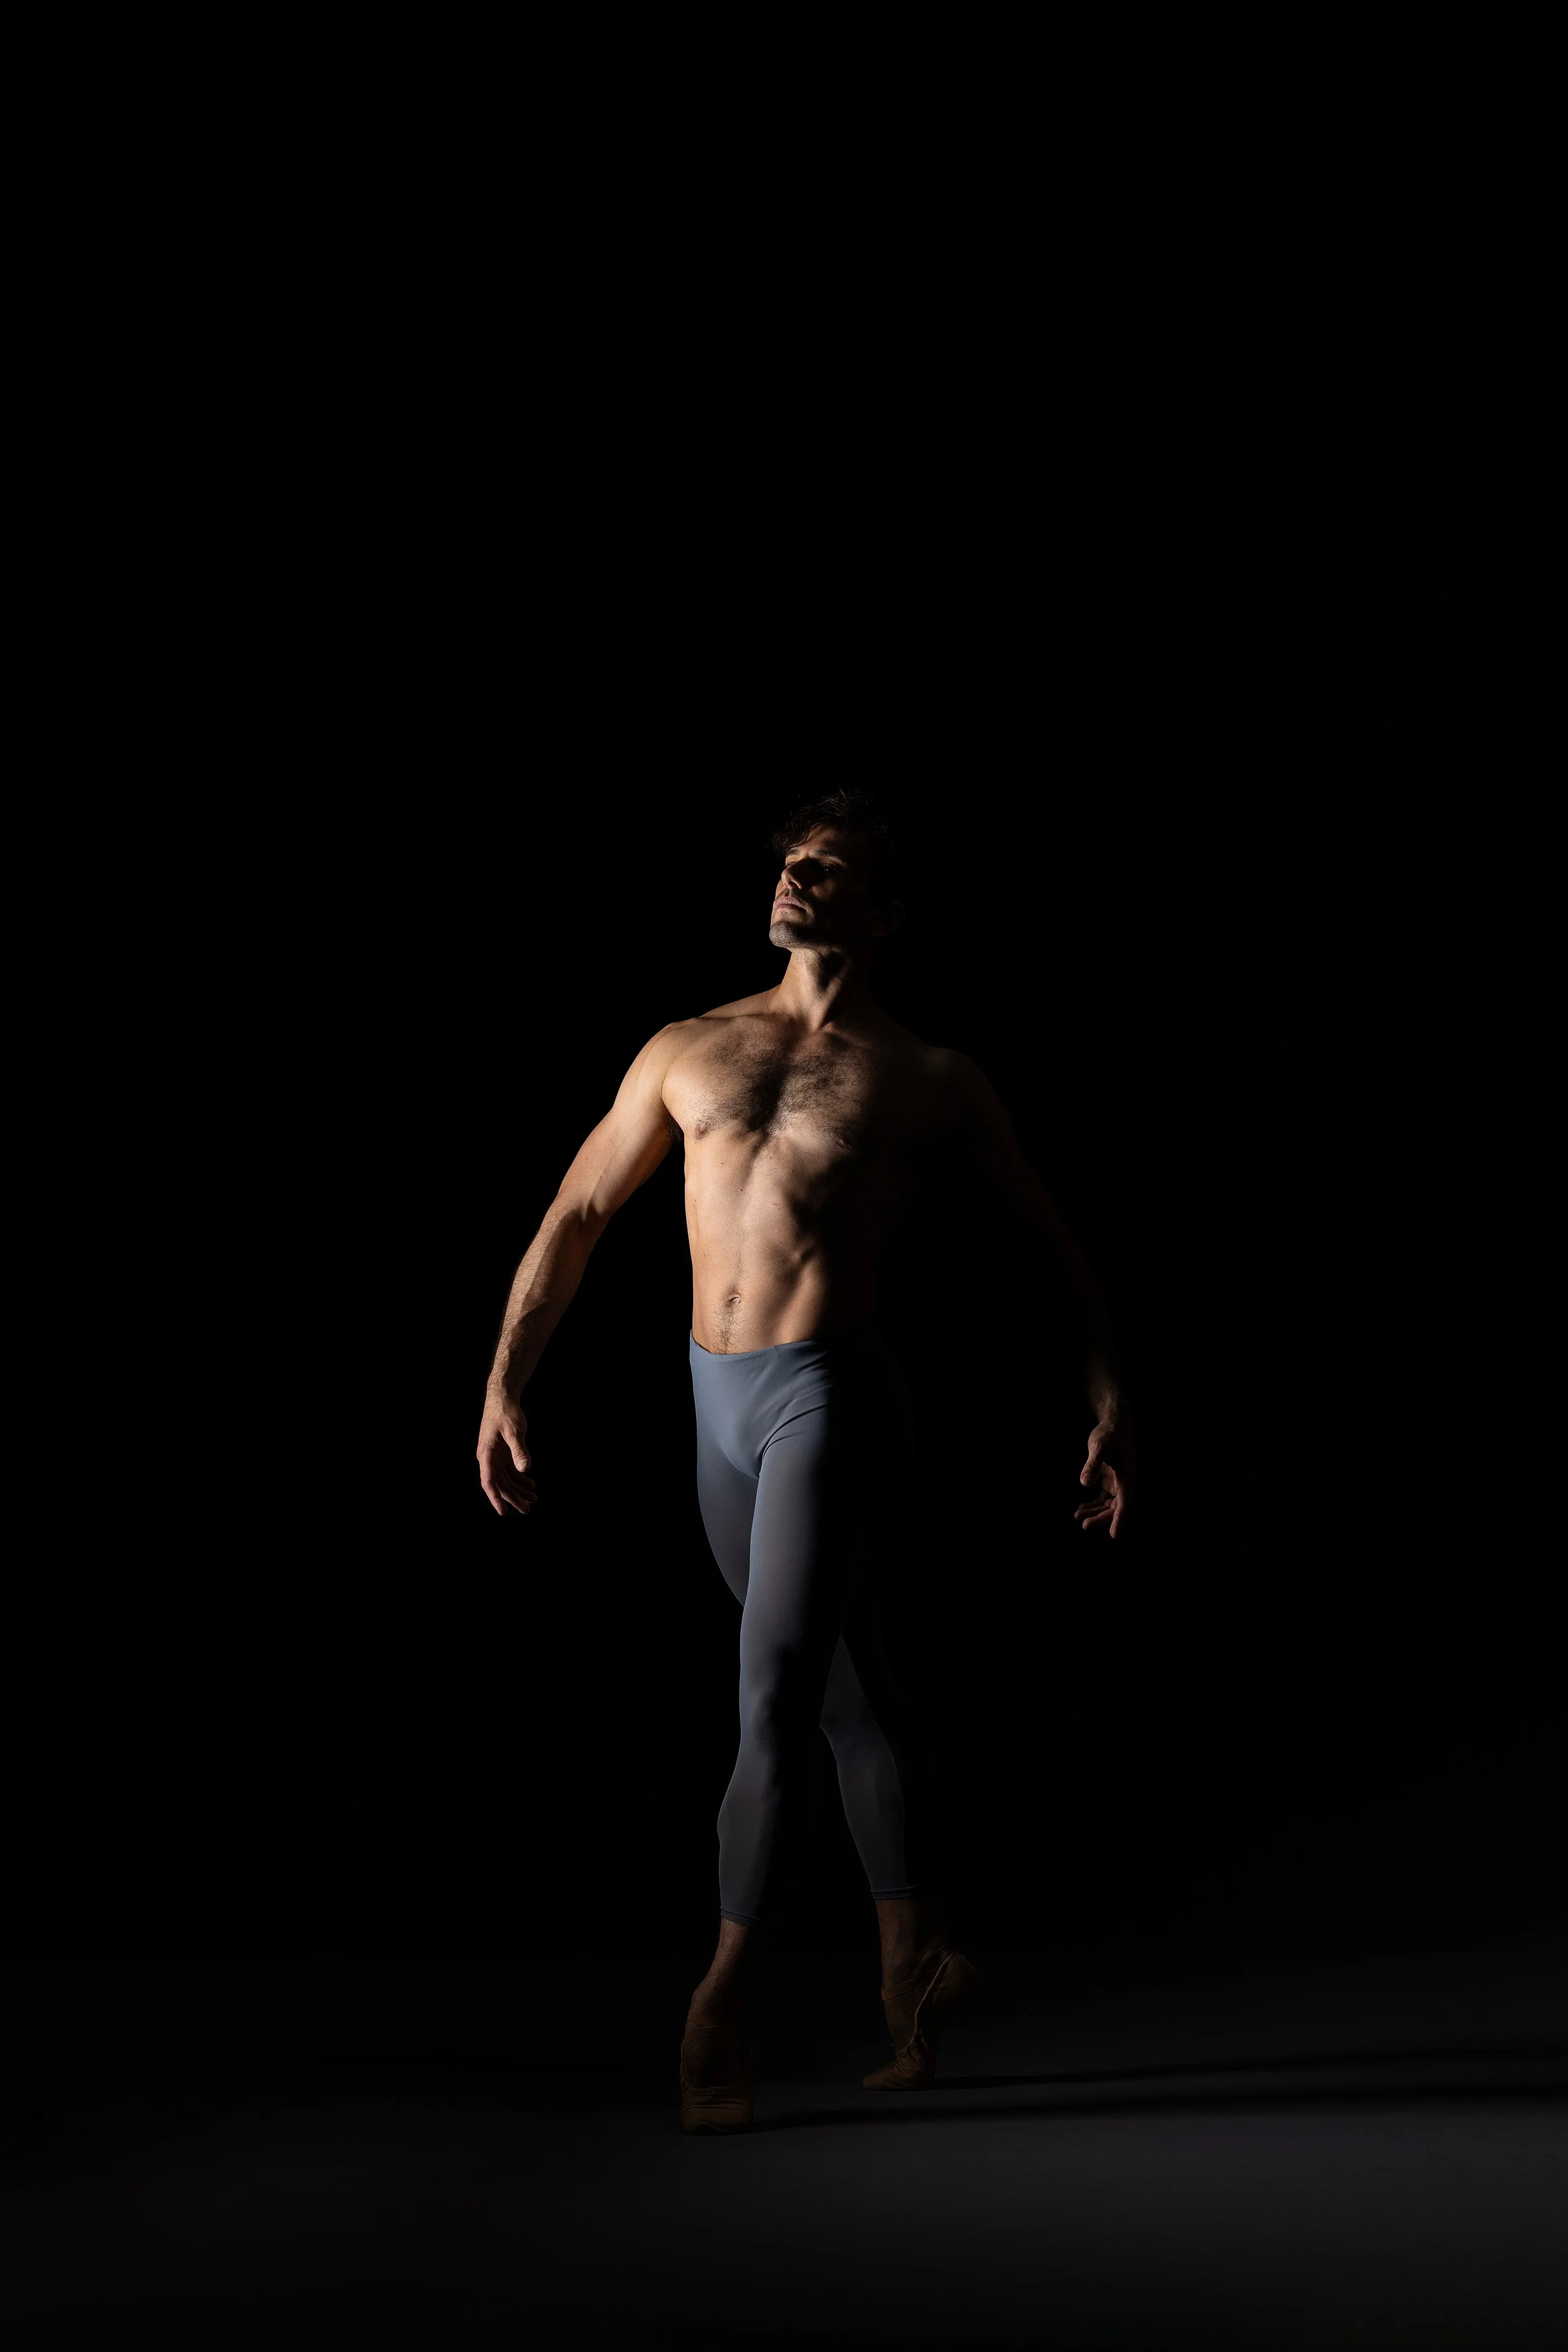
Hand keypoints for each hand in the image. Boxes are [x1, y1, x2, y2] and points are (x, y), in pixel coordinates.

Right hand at [478, 1391, 535, 1516]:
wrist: (502, 1397)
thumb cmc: (505, 1412)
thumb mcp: (514, 1431)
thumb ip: (519, 1451)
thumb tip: (524, 1470)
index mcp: (486, 1454)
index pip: (489, 1482)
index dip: (496, 1498)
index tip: (503, 1511)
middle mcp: (488, 1458)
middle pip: (500, 1484)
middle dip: (513, 1497)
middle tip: (527, 1509)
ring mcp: (495, 1456)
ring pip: (506, 1479)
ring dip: (518, 1489)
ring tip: (532, 1499)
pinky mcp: (502, 1453)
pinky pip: (510, 1470)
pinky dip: (519, 1478)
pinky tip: (530, 1484)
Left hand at [1075, 1418, 1134, 1539]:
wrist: (1116, 1423)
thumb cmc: (1109, 1433)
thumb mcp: (1099, 1446)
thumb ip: (1093, 1463)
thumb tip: (1085, 1483)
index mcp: (1127, 1477)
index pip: (1124, 1504)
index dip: (1118, 1520)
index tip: (1114, 1535)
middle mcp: (1125, 1483)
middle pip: (1115, 1508)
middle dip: (1100, 1518)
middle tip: (1083, 1523)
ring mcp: (1119, 1483)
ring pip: (1109, 1505)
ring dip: (1095, 1512)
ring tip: (1077, 1515)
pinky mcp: (1112, 1480)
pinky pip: (1105, 1498)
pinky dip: (1095, 1504)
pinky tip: (1083, 1507)